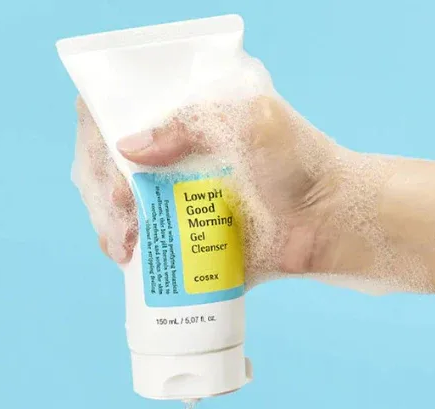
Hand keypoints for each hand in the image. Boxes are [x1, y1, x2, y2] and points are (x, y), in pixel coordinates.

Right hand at [73, 95, 370, 286]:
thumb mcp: (252, 119)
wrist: (334, 222)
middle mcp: (177, 164)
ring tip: (123, 246)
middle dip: (102, 196)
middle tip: (121, 217)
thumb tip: (127, 149)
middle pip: (113, 173)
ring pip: (124, 214)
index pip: (120, 120)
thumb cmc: (303, 163)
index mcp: (187, 127)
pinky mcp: (193, 245)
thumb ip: (190, 122)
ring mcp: (182, 206)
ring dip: (111, 228)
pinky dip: (134, 258)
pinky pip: (152, 251)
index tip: (114, 172)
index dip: (100, 144)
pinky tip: (131, 261)